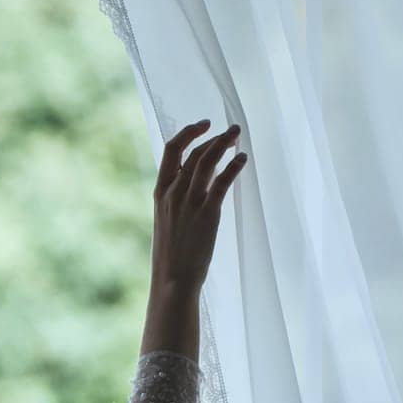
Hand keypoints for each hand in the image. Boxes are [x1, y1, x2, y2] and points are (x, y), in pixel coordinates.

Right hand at [151, 118, 246, 292]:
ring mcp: (189, 201)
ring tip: (239, 137)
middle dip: (214, 136)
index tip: (204, 125)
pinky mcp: (207, 212)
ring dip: (225, 144)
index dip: (188, 133)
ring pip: (207, 161)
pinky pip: (221, 182)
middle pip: (193, 151)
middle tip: (232, 131)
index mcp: (160, 191)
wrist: (172, 276)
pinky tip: (243, 160)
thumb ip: (180, 196)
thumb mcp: (169, 218)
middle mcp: (173, 192)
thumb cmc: (172, 252)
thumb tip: (202, 178)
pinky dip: (233, 166)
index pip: (170, 150)